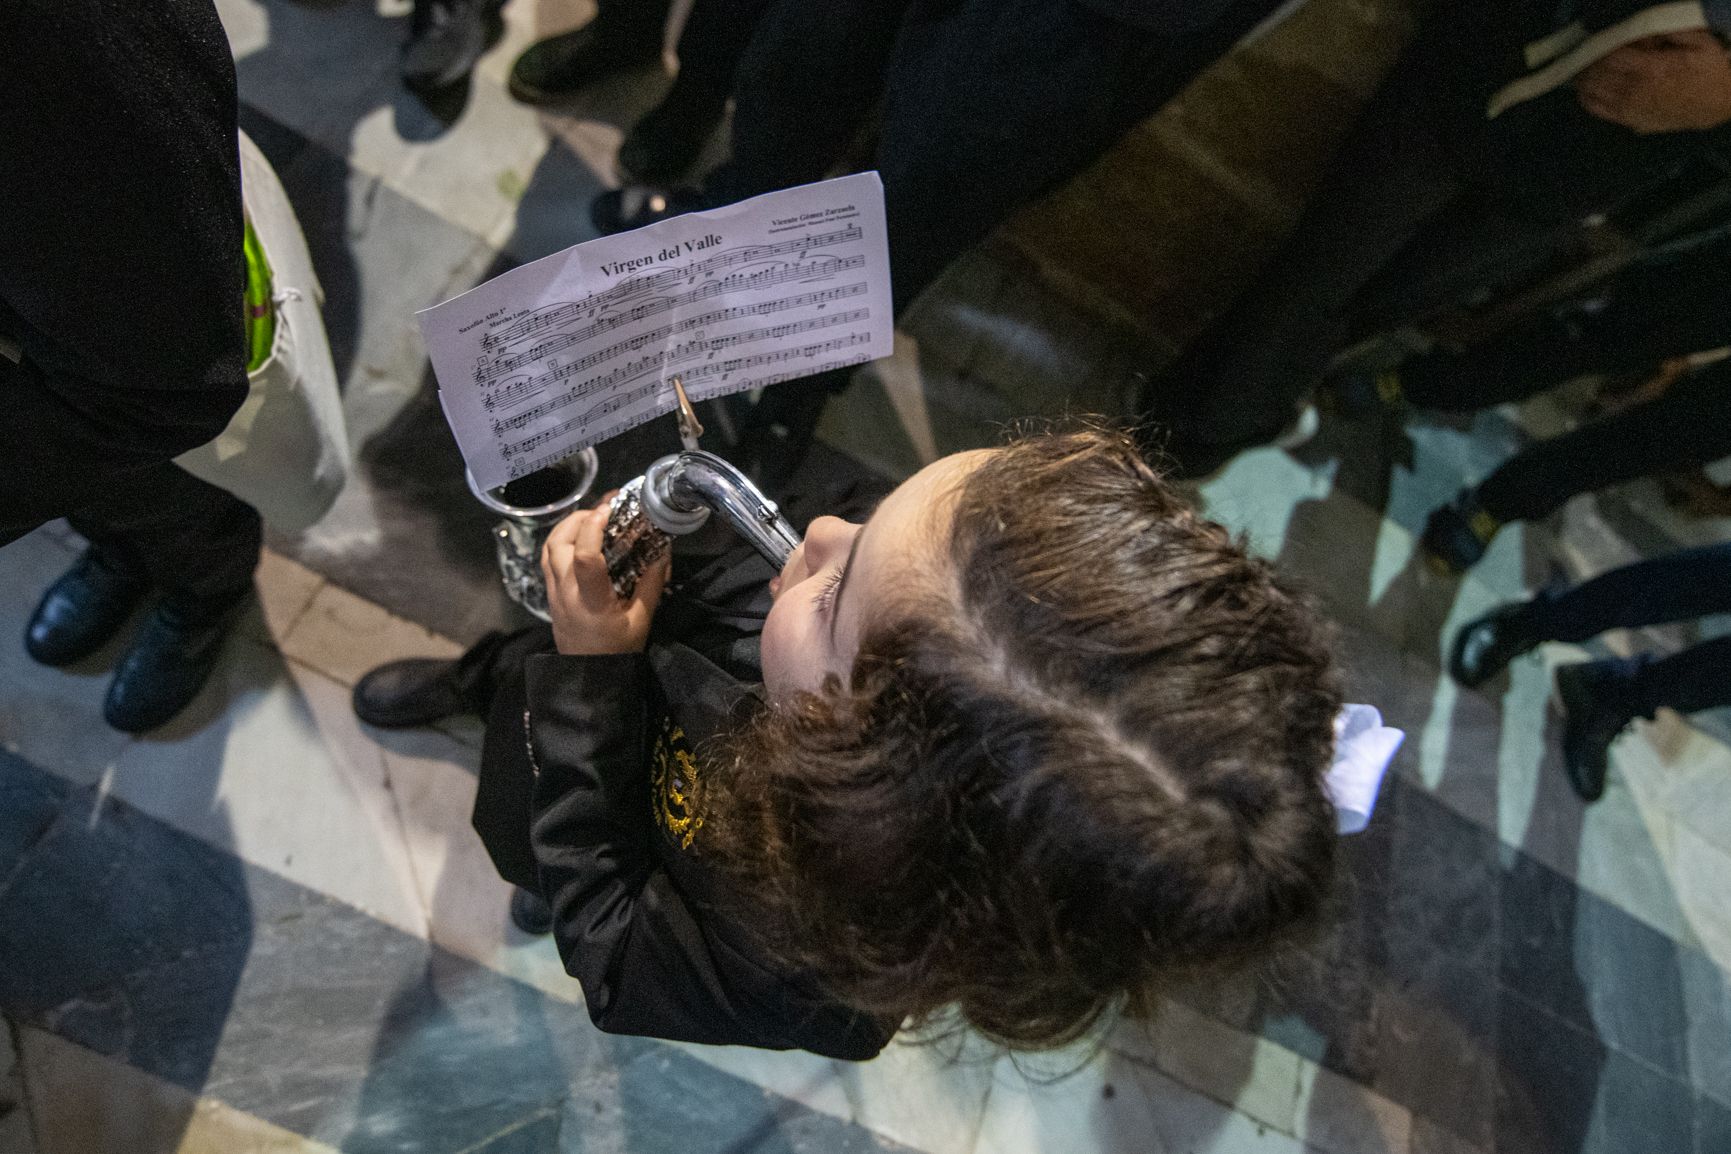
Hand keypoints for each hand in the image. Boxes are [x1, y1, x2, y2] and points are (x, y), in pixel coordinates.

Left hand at [540, 492, 669, 655]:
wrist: (588, 677)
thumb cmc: (617, 650)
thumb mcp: (642, 620)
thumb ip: (651, 584)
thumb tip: (663, 552)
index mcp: (590, 600)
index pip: (584, 557)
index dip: (593, 528)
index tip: (609, 509)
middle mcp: (566, 592)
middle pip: (558, 543)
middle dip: (578, 519)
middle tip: (602, 510)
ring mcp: (553, 592)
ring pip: (548, 547)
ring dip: (566, 526)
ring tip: (590, 519)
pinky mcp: (549, 594)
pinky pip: (547, 559)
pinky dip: (560, 541)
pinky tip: (578, 539)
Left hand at [1576, 31, 1730, 132]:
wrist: (1723, 103)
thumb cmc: (1711, 70)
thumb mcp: (1699, 41)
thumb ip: (1668, 31)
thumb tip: (1640, 30)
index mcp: (1650, 69)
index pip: (1609, 56)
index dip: (1598, 46)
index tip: (1595, 37)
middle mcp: (1634, 91)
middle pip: (1595, 75)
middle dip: (1586, 61)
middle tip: (1583, 50)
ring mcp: (1630, 109)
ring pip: (1591, 93)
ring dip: (1583, 78)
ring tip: (1581, 66)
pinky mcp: (1630, 121)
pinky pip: (1597, 110)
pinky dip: (1586, 97)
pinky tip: (1585, 88)